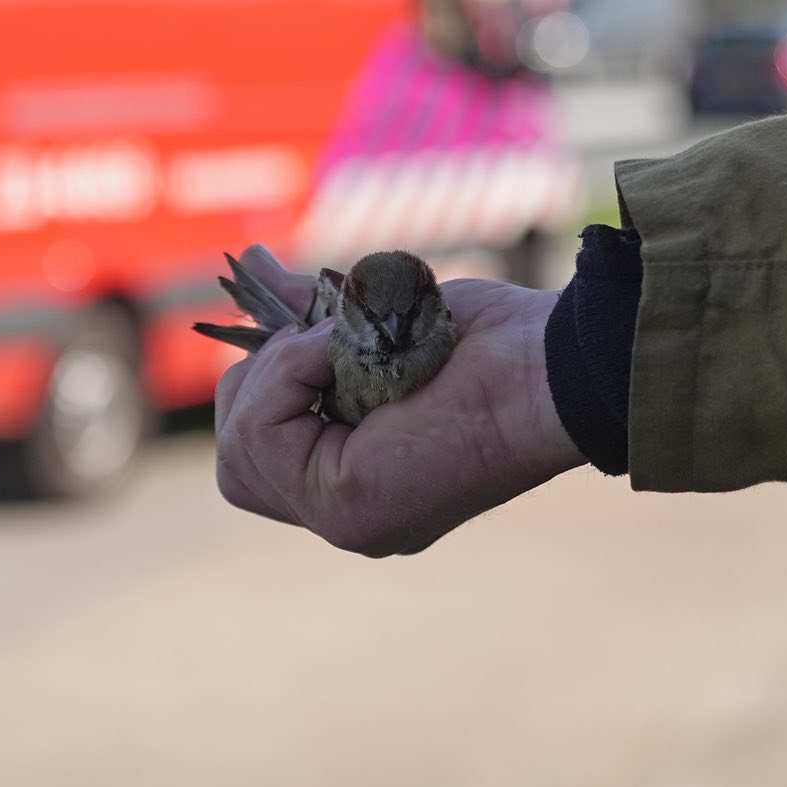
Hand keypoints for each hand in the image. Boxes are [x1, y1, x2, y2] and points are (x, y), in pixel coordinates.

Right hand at [212, 246, 584, 556]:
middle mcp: (350, 513)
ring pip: (240, 450)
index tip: (315, 339)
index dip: (266, 388)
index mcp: (359, 481)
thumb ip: (308, 321)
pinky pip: (262, 432)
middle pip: (236, 466)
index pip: (255, 456)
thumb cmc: (489, 343)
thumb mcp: (372, 325)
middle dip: (260, 385)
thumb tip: (252, 267)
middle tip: (325, 342)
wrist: (550, 366)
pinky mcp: (348, 507)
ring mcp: (347, 520)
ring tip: (344, 344)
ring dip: (279, 374)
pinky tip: (347, 351)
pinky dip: (291, 373)